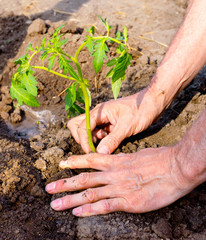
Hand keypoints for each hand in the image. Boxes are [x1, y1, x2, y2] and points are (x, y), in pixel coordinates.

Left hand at [45, 146, 192, 216]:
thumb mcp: (137, 155)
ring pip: (89, 193)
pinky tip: (77, 213)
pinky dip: (90, 209)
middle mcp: (114, 174)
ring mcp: (120, 188)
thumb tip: (114, 161)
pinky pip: (105, 206)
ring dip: (70, 199)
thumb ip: (123, 161)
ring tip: (55, 204)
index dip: (74, 162)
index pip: (90, 160)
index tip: (61, 163)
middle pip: (84, 178)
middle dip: (65, 183)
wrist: (176, 168)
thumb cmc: (159, 160)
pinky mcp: (129, 201)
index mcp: (117, 161)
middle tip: (48, 189)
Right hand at [68, 87, 163, 153]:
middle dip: (82, 137)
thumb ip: (112, 140)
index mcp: (100, 111)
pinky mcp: (109, 123)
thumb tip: (99, 153)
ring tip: (106, 142)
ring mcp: (103, 118)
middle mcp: (98, 114)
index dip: (84, 141)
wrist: (152, 103)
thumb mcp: (127, 126)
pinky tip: (112, 140)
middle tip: (95, 145)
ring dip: (92, 139)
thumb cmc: (141, 110)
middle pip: (77, 125)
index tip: (91, 153)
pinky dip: (100, 139)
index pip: (82, 127)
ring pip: (87, 129)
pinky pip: (98, 132)